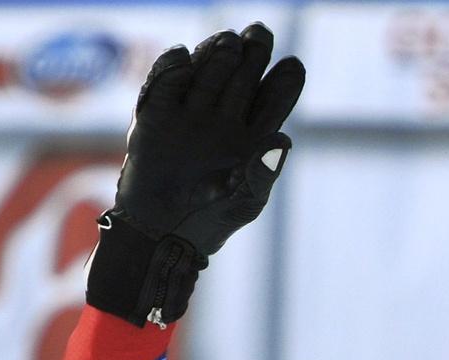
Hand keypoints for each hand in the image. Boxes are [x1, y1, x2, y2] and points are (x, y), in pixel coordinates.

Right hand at [86, 24, 304, 326]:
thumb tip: (283, 139)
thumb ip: (262, 172)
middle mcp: (224, 118)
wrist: (160, 236)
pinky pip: (163, 86)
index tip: (294, 65)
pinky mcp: (154, 117)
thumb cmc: (211, 222)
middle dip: (252, 53)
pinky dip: (170, 70)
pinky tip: (181, 55)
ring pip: (206, 73)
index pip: (273, 99)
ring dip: (215, 55)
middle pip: (241, 76)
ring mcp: (190, 114)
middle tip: (260, 35)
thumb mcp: (244, 202)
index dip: (284, 80)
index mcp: (254, 136)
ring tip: (227, 42)